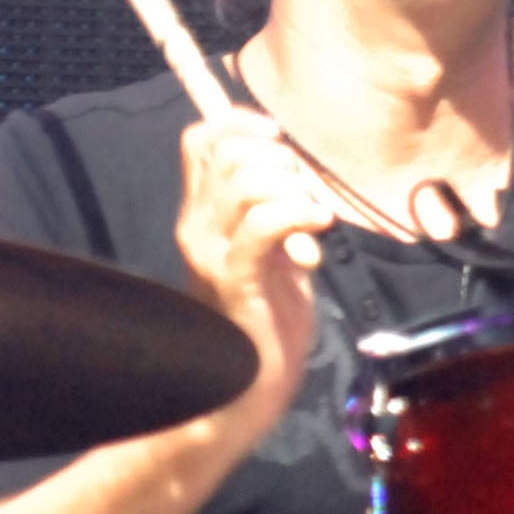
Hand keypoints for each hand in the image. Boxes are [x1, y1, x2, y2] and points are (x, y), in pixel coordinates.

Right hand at [174, 108, 333, 403]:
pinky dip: (298, 213)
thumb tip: (298, 167)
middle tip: (306, 196)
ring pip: (245, 181)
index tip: (280, 140)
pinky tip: (317, 230)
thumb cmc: (267, 319)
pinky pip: (263, 224)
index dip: (242, 123)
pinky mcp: (236, 280)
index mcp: (202, 214)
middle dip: (280, 159)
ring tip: (313, 220)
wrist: (247, 390)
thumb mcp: (272, 249)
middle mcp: (196, 227)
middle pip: (229, 152)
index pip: (202, 138)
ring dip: (293, 188)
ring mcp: (211, 253)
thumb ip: (275, 208)